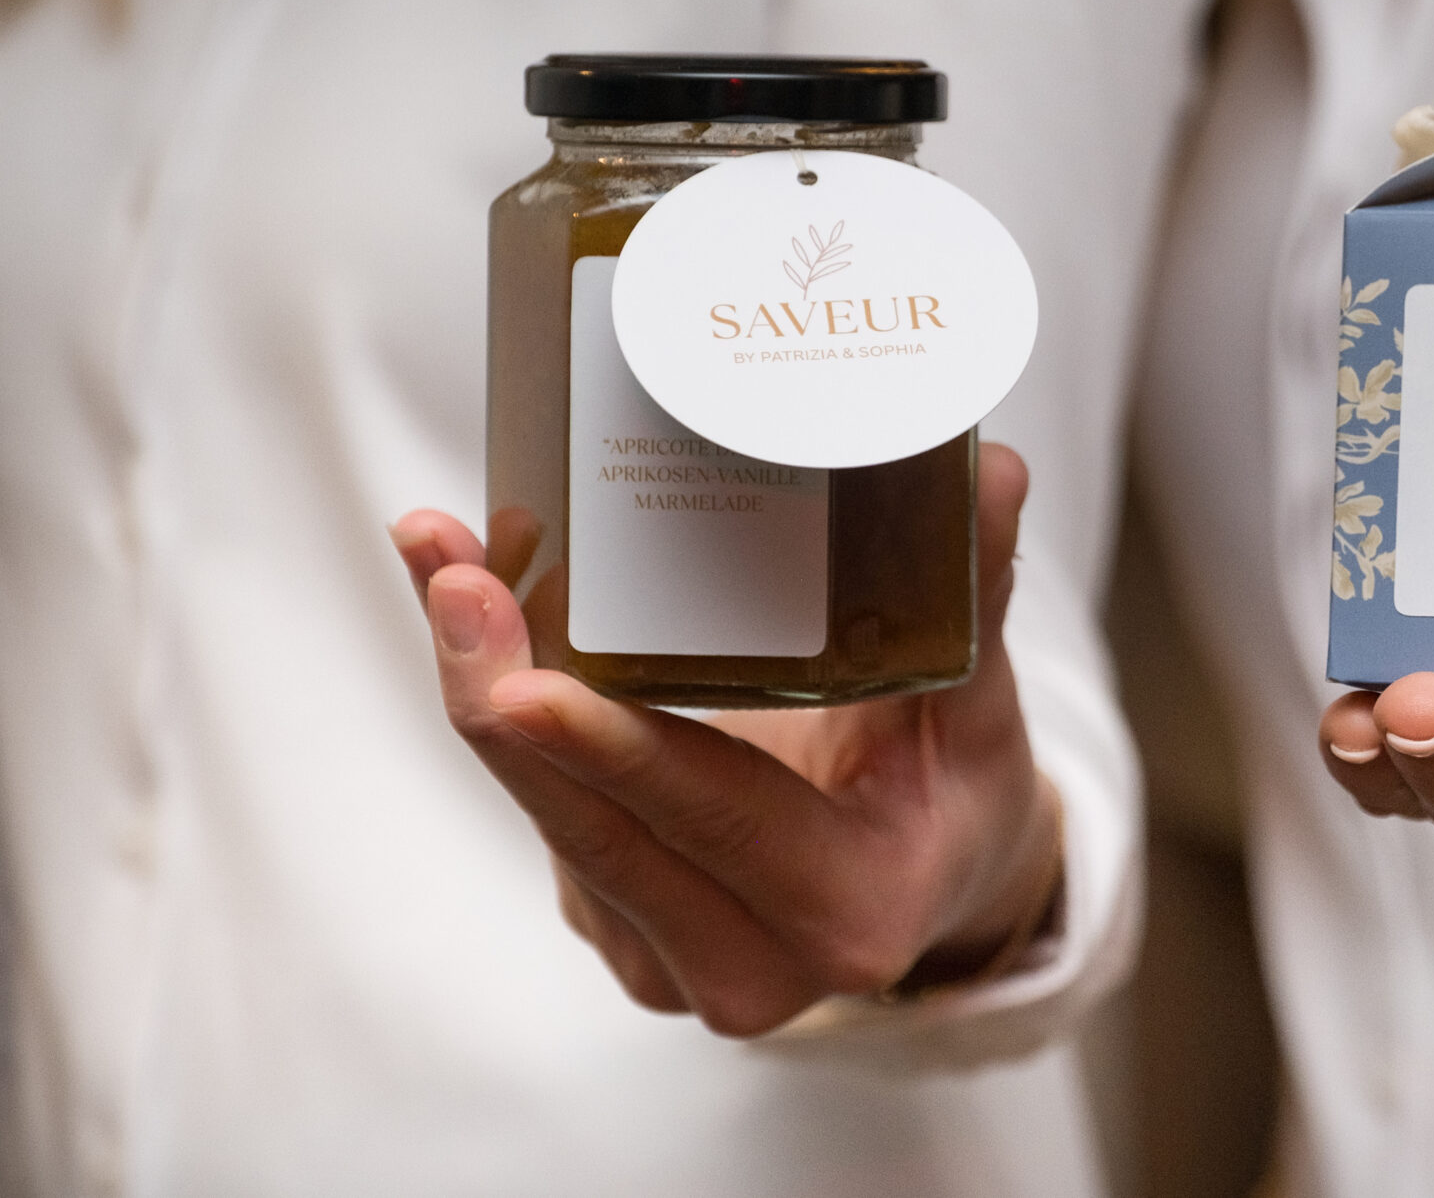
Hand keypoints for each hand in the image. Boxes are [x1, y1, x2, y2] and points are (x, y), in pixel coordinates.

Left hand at [389, 445, 1058, 1035]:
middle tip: (454, 577)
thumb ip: (972, 597)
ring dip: (485, 685)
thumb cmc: (956, 788)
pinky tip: (478, 605)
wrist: (931, 882)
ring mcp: (665, 956)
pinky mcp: (612, 920)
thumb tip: (987, 469)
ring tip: (446, 558)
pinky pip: (544, 811)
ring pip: (551, 819)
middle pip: (596, 830)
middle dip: (504, 698)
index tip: (528, 685)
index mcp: (850, 912)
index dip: (620, 756)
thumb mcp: (982, 705)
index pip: (719, 824)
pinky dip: (506, 709)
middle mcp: (747, 964)